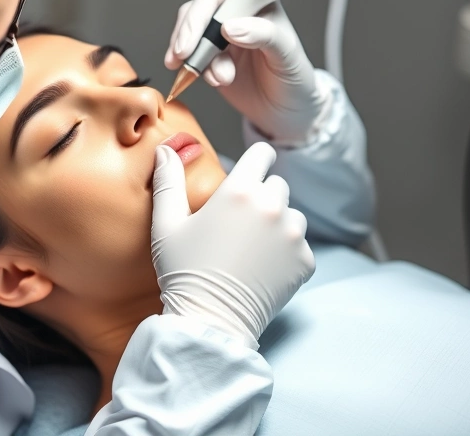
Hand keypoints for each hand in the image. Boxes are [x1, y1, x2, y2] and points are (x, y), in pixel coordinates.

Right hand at [150, 142, 314, 347]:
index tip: (253, 168)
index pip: (262, 154)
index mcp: (240, 190)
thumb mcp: (166, 223)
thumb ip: (168, 181)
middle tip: (240, 222)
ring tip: (252, 247)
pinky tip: (262, 268)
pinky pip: (300, 246)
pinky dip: (286, 254)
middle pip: (277, 185)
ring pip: (293, 215)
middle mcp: (272, 206)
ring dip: (278, 224)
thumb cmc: (183, 271)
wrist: (210, 320)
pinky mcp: (304, 261)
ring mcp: (292, 235)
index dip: (257, 159)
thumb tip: (164, 149)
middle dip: (262, 196)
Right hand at [166, 0, 326, 144]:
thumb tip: (230, 27)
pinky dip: (191, 69)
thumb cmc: (295, 78)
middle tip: (185, 56)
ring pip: (189, 33)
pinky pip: (190, 57)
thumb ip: (263, 35)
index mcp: (257, 2)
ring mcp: (221, 36)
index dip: (203, 13)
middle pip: (199, 10)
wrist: (287, 111)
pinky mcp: (210, 58)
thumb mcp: (287, 55)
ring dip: (194, 57)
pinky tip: (207, 79)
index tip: (196, 37)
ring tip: (217, 79)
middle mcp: (237, 14)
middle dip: (189, 34)